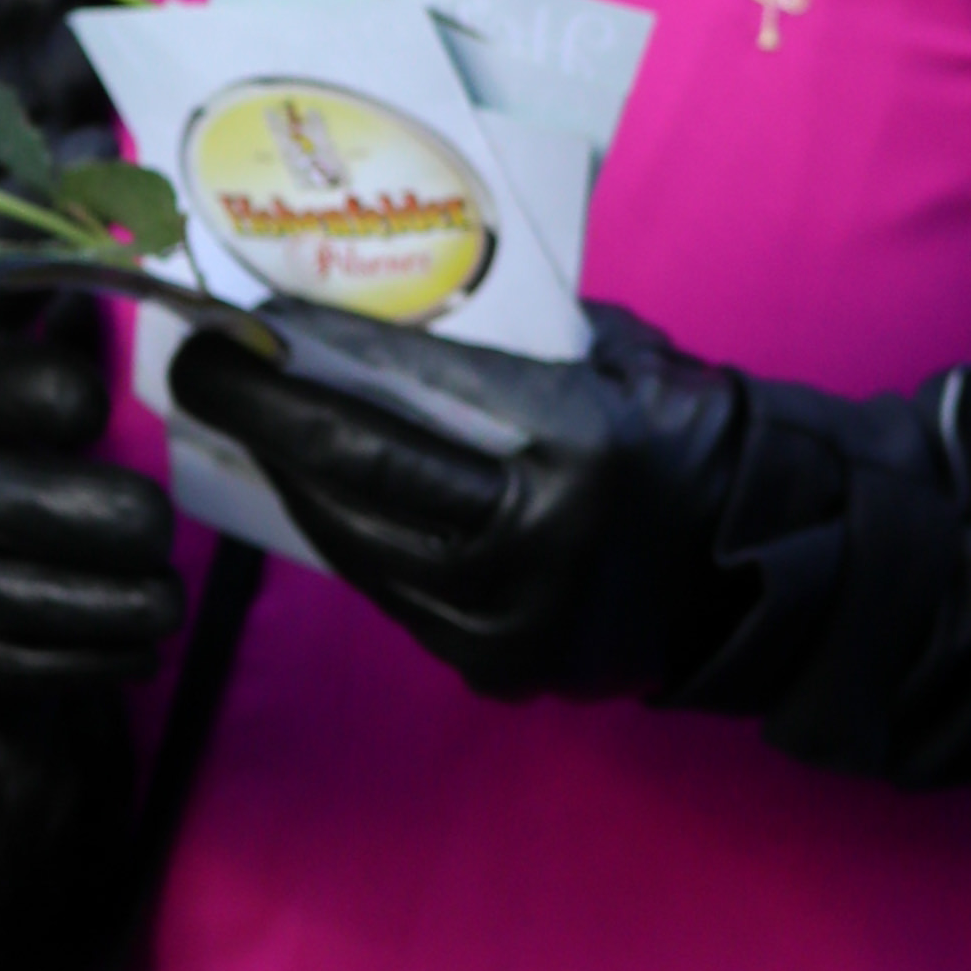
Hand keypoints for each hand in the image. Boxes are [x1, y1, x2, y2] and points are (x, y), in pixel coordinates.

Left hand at [168, 299, 741, 699]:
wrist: (767, 569)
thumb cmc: (698, 440)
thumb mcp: (628, 360)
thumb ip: (527, 339)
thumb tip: (394, 305)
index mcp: (576, 440)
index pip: (409, 385)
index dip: (313, 353)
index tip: (244, 322)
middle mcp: (534, 534)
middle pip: (357, 468)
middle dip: (264, 414)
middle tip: (203, 368)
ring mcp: (510, 615)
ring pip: (359, 542)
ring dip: (294, 482)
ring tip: (252, 432)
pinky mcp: (497, 665)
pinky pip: (396, 594)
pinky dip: (352, 541)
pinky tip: (322, 500)